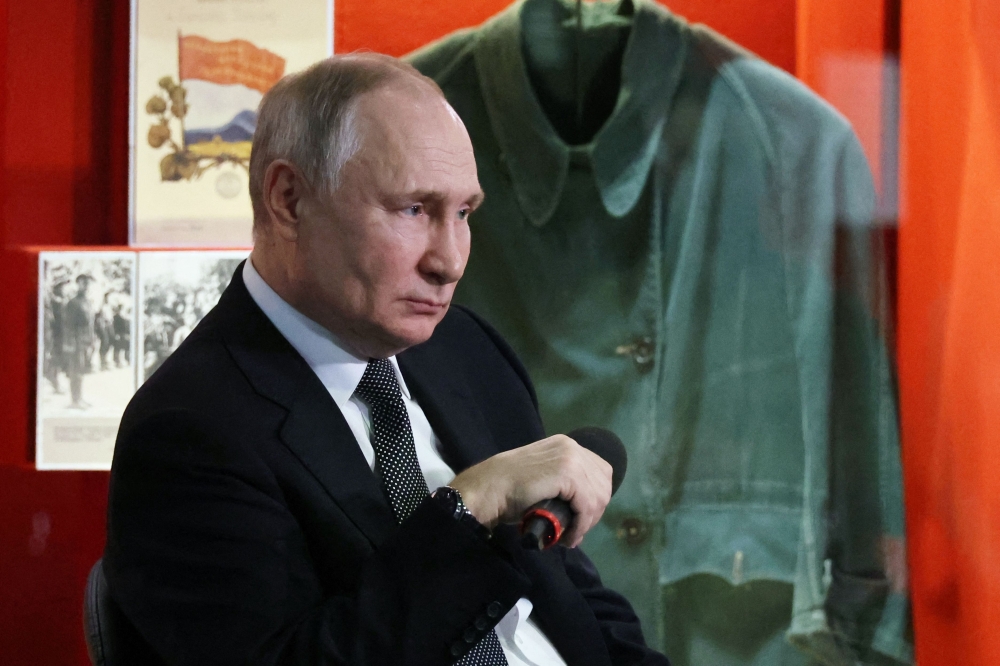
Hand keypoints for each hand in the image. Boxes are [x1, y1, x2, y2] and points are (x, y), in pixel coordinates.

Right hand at [449, 435, 612, 547]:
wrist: (488, 489)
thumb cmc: (509, 490)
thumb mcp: (544, 482)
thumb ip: (565, 489)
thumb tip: (585, 514)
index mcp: (567, 446)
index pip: (600, 473)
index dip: (595, 499)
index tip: (581, 520)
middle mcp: (572, 447)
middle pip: (603, 484)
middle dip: (594, 513)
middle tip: (576, 531)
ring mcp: (570, 457)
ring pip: (597, 496)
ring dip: (587, 523)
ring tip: (570, 537)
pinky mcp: (566, 472)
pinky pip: (586, 505)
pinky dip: (581, 525)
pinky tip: (569, 536)